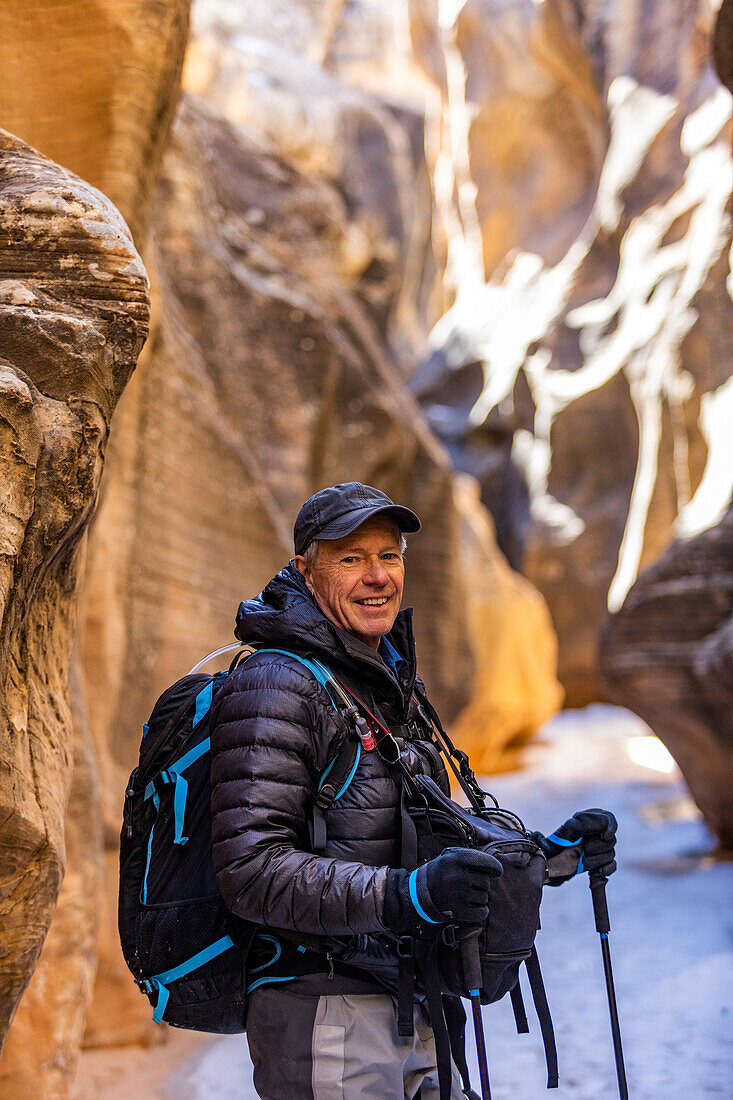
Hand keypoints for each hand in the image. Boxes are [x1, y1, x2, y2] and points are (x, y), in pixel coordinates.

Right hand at [383, 848, 502, 932]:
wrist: (418, 893)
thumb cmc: (440, 872)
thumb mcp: (450, 856)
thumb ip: (472, 856)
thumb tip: (496, 865)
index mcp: (457, 859)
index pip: (488, 862)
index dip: (495, 868)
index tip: (497, 872)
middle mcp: (458, 876)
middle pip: (486, 882)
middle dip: (481, 883)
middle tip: (469, 884)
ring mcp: (459, 895)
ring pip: (485, 897)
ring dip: (479, 897)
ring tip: (465, 894)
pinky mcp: (459, 912)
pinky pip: (483, 912)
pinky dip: (481, 911)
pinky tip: (471, 906)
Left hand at [533, 808, 616, 886]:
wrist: (556, 858)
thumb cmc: (562, 838)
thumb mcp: (570, 827)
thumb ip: (585, 822)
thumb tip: (605, 823)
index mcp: (595, 819)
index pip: (610, 820)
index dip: (610, 828)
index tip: (605, 836)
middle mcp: (602, 833)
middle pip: (611, 841)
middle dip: (597, 847)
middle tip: (585, 849)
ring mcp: (603, 849)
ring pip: (610, 855)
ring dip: (596, 860)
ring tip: (583, 861)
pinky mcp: (603, 863)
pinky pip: (611, 867)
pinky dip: (605, 870)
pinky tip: (597, 872)